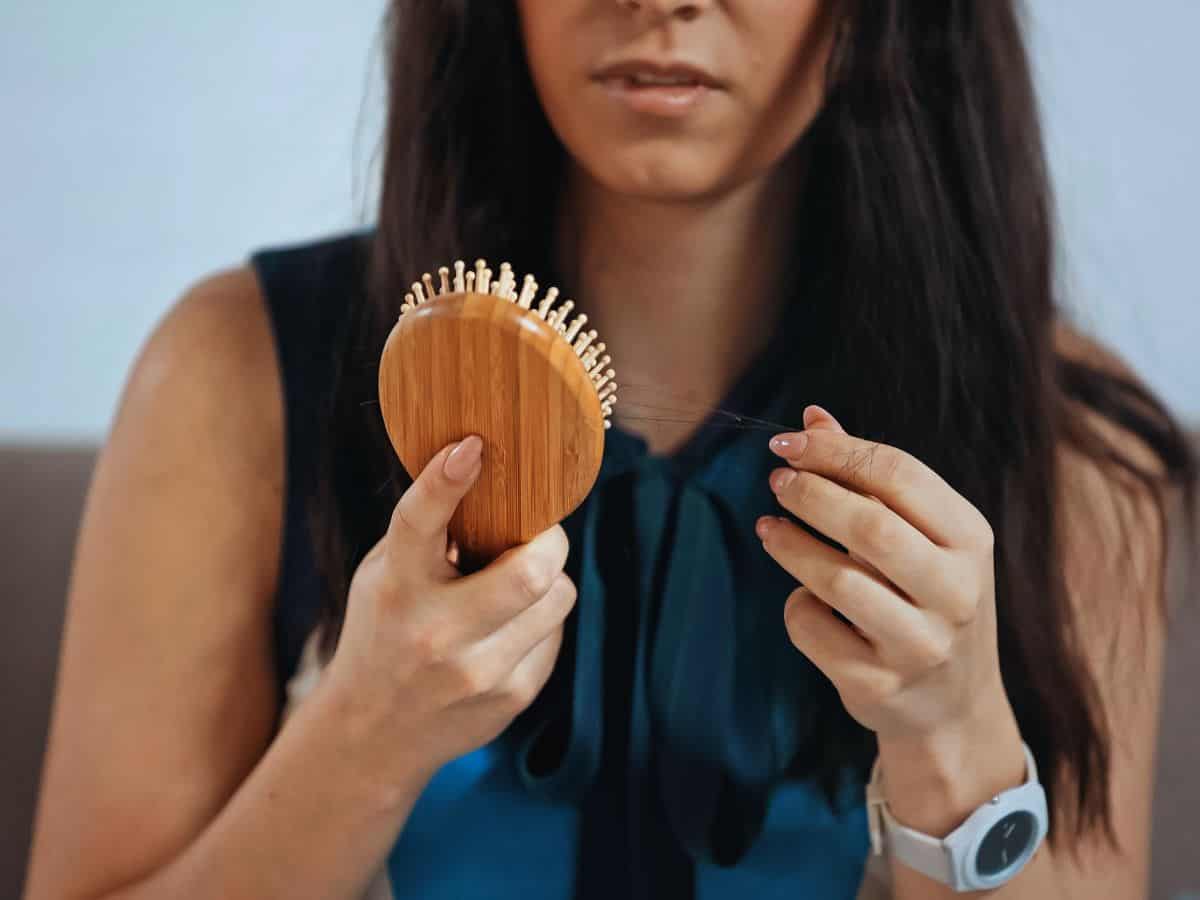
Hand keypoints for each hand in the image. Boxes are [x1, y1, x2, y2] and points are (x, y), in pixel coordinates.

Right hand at [324, 435, 576, 784]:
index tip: (472, 447)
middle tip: (539, 531)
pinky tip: (505, 630)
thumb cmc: (385, 630)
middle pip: (529, 574)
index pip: (418, 525)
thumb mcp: (385, 575)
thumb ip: (428, 532)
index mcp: (397, 588)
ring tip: (514, 584)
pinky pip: (554, 633)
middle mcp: (435, 633)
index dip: (444, 481)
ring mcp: (477, 672)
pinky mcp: (511, 697)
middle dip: (549, 539)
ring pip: (558, 596)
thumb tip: (491, 470)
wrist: (372, 733)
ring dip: (547, 578)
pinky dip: (540, 619)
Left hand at [758, 406, 1011, 742]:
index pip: (901, 475)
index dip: (836, 452)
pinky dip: (797, 606)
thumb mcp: (920, 536)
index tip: (788, 443)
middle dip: (812, 494)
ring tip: (769, 528)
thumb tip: (812, 418)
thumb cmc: (927, 598)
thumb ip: (870, 479)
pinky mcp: (880, 686)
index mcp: (972, 539)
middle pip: (871, 526)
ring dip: (791, 546)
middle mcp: (956, 592)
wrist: (953, 709)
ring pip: (838, 580)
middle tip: (777, 481)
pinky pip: (815, 630)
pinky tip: (802, 596)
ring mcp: (921, 644)